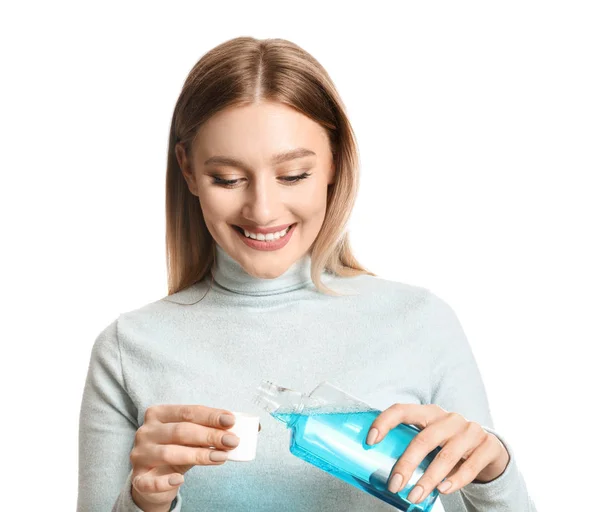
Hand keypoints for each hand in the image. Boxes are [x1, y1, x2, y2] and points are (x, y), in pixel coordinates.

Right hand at [130, 405, 254, 511]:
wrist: (154, 479)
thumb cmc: (178, 449)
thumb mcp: (193, 437)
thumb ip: (213, 430)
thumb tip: (251, 427)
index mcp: (158, 414)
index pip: (188, 412)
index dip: (210, 416)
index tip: (231, 421)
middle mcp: (146, 431)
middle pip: (181, 431)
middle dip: (210, 436)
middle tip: (232, 441)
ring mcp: (139, 455)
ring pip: (170, 453)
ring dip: (199, 455)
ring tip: (221, 457)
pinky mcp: (138, 478)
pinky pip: (151, 481)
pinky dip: (166, 480)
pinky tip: (181, 479)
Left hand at [366, 404, 509, 504]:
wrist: (489, 449)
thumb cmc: (448, 445)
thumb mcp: (432, 439)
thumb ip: (412, 445)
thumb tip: (379, 468)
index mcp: (429, 412)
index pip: (402, 410)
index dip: (384, 422)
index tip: (370, 441)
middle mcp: (449, 418)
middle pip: (424, 439)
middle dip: (406, 464)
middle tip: (393, 485)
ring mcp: (470, 431)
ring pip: (446, 456)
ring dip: (428, 479)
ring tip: (414, 496)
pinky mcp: (487, 446)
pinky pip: (470, 466)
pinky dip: (455, 480)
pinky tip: (442, 491)